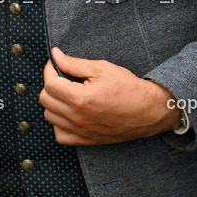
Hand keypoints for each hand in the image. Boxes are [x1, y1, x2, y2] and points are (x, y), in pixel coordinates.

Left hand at [40, 47, 180, 145]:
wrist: (151, 111)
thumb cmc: (129, 88)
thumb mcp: (102, 68)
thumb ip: (74, 63)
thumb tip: (54, 55)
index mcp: (80, 98)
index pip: (49, 84)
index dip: (49, 70)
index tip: (55, 64)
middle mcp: (78, 117)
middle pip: (45, 99)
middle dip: (51, 85)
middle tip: (63, 78)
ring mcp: (82, 131)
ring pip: (50, 117)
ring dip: (53, 103)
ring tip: (67, 94)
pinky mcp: (87, 140)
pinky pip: (60, 136)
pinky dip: (59, 124)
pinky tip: (68, 113)